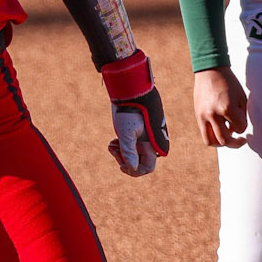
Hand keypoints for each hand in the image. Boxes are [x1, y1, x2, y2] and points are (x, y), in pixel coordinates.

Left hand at [101, 51, 168, 177]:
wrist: (129, 91)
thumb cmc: (128, 110)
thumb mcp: (126, 132)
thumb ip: (129, 151)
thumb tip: (133, 168)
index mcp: (151, 144)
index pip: (147, 167)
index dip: (134, 170)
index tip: (121, 166)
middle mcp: (149, 142)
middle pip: (138, 162)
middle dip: (124, 160)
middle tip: (113, 149)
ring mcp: (143, 137)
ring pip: (133, 154)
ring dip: (121, 153)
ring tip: (111, 144)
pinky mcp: (137, 132)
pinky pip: (130, 146)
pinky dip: (121, 146)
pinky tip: (112, 141)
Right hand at [193, 66, 248, 147]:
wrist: (210, 70)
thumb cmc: (228, 82)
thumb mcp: (241, 97)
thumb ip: (241, 115)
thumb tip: (236, 130)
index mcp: (227, 108)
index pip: (240, 128)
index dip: (244, 125)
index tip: (243, 119)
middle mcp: (213, 114)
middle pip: (225, 140)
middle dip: (235, 143)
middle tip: (241, 140)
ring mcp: (203, 116)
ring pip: (211, 141)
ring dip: (221, 144)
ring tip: (228, 139)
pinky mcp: (198, 115)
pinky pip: (204, 133)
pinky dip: (213, 135)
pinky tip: (219, 129)